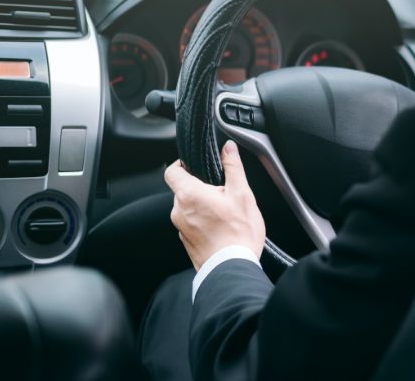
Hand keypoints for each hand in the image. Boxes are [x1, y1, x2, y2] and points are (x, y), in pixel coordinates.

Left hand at [164, 141, 265, 270]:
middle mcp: (179, 211)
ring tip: (225, 213)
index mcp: (189, 194)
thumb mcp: (242, 194)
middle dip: (200, 188)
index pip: (172, 171)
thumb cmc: (238, 232)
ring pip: (188, 208)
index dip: (182, 164)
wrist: (232, 267)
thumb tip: (228, 148)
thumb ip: (233, 168)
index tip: (194, 164)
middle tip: (222, 192)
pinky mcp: (186, 242)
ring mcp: (180, 228)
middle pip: (183, 190)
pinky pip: (191, 224)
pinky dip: (203, 222)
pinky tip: (221, 228)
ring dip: (202, 206)